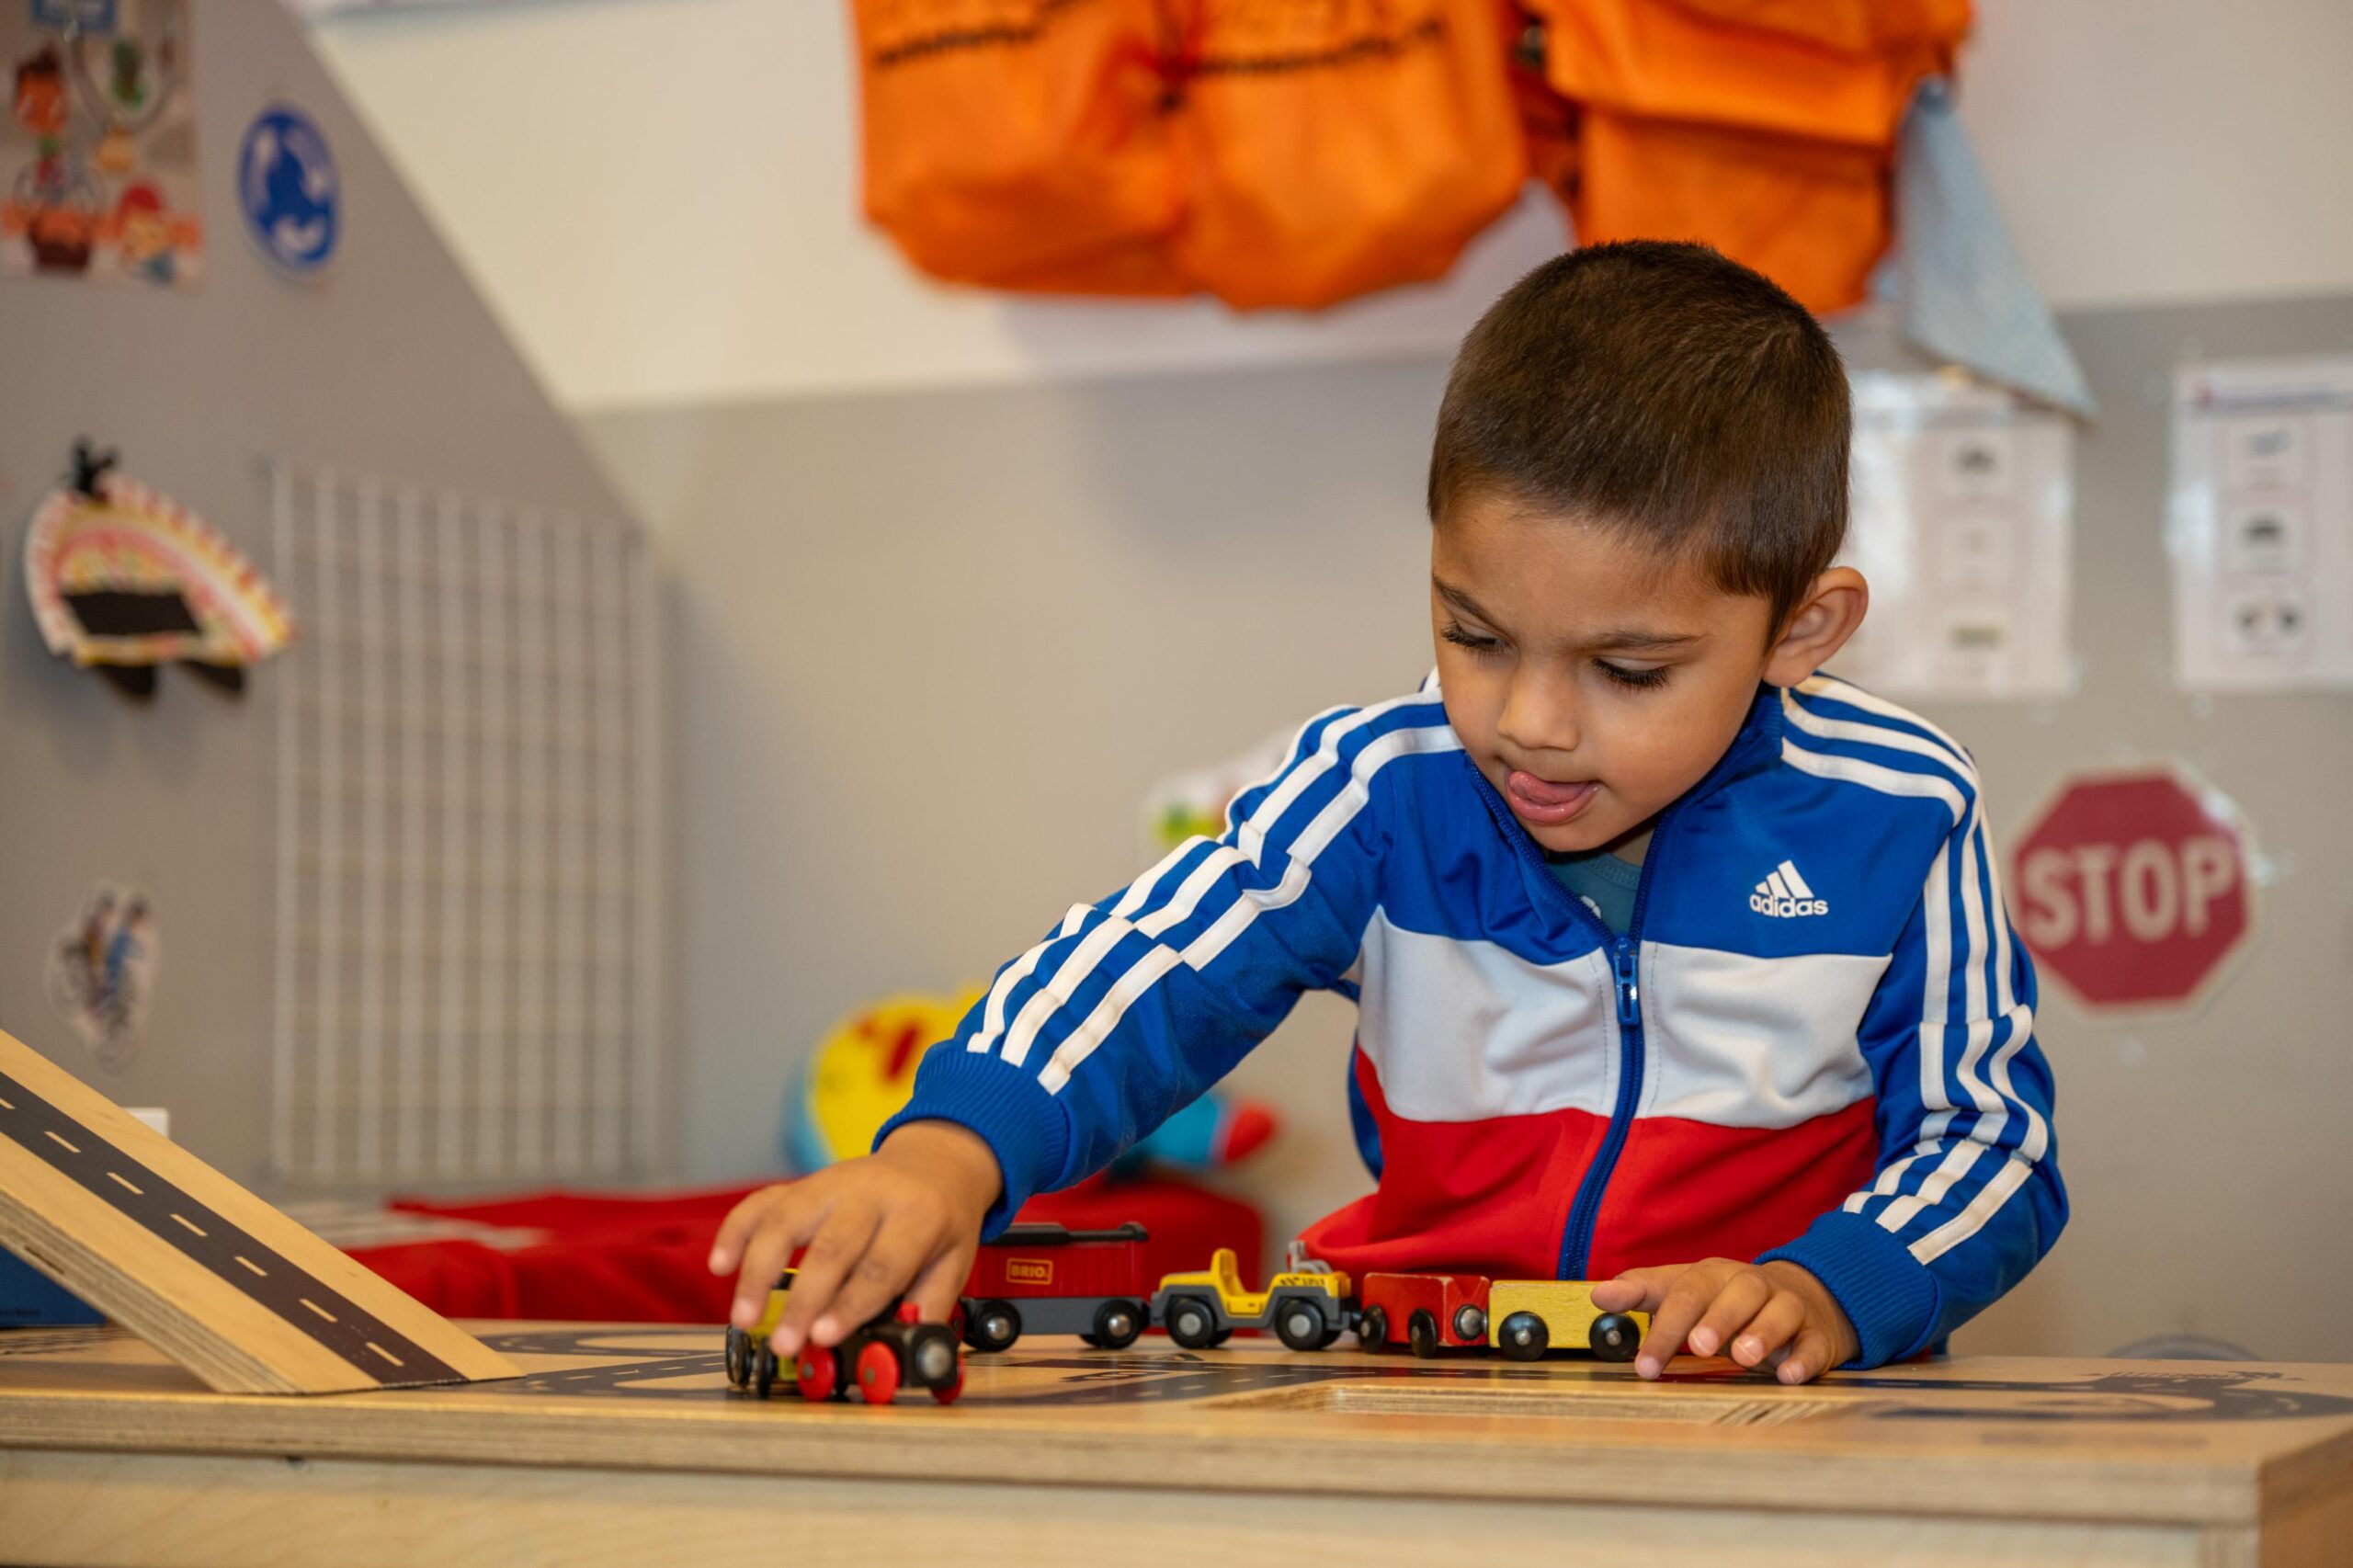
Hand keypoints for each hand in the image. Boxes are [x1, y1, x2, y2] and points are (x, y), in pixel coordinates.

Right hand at [706, 1120, 1001, 1359]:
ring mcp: (831, 1184)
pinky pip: (761, 1202)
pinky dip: (735, 1231)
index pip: (881, 1264)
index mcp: (917, 1215)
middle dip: (803, 1299)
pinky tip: (721, 1265)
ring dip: (759, 1271)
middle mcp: (871, 1193)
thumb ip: (926, 1307)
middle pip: (831, 1246)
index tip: (823, 1338)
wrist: (934, 1160)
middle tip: (785, 1342)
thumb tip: (899, 1354)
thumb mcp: (953, 1261)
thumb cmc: (940, 1220)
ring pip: (786, 1221)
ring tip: (744, 1317)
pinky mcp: (802, 1183)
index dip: (851, 1303)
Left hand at [1590, 1258, 1857, 1384]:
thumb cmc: (1726, 1300)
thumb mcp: (1682, 1289)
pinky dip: (1804, 1359)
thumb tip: (1597, 1295)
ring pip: (1780, 1312)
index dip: (1663, 1328)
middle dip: (1717, 1319)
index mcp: (1713, 1275)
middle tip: (1699, 1346)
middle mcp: (1752, 1286)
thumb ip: (1641, 1292)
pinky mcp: (1818, 1336)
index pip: (1685, 1294)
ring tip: (1743, 1357)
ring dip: (1762, 1333)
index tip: (1643, 1366)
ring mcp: (1789, 1309)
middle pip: (1736, 1294)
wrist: (1802, 1297)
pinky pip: (1815, 1344)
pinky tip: (1789, 1375)